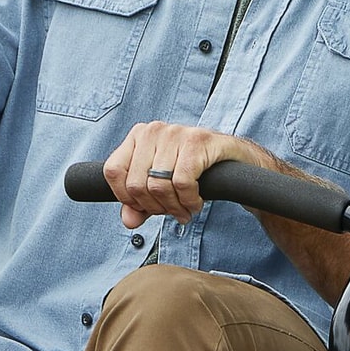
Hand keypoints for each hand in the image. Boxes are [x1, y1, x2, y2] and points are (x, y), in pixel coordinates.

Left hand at [102, 123, 267, 230]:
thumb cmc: (195, 173)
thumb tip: (128, 220)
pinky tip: (196, 201)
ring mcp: (176, 133)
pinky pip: (182, 182)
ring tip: (186, 209)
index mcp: (138, 136)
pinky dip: (189, 200)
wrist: (236, 163)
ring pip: (158, 185)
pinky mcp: (197, 141)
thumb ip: (139, 205)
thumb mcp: (161, 190)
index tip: (146, 207)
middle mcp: (154, 130)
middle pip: (136, 184)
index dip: (127, 198)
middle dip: (155, 208)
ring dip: (174, 207)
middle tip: (172, 211)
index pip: (113, 172)